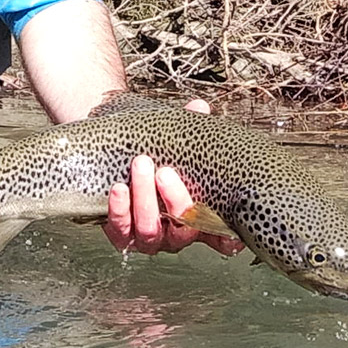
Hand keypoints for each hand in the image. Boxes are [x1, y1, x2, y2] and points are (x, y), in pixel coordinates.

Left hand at [102, 99, 243, 257]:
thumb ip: (189, 131)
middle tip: (164, 171)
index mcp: (197, 217)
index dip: (228, 240)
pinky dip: (119, 209)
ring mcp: (149, 238)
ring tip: (141, 165)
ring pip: (150, 229)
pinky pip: (120, 230)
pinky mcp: (121, 236)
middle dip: (174, 198)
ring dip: (145, 198)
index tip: (232, 232)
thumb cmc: (155, 158)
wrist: (116, 162)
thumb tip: (200, 107)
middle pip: (183, 229)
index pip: (220, 237)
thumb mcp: (174, 145)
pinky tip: (118, 188)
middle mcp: (176, 233)